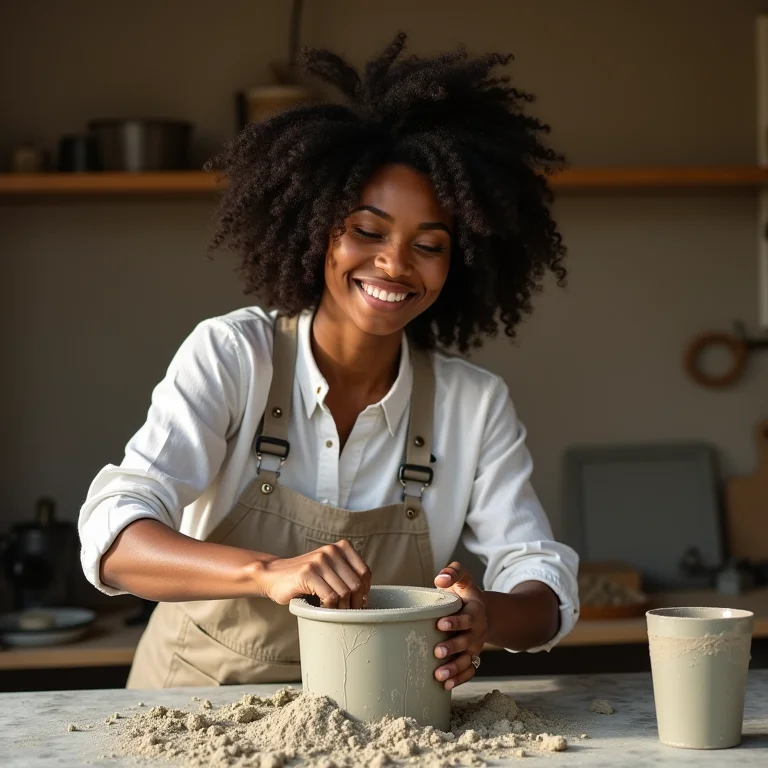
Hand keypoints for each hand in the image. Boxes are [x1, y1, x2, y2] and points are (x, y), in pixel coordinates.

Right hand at [262, 540, 370, 608]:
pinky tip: (322, 608)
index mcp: (341, 548)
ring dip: (341, 608)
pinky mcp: (308, 573)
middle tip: (346, 614)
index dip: (364, 592)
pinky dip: (329, 608)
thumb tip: (366, 598)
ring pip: (344, 592)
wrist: (274, 575)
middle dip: (354, 603)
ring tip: (334, 613)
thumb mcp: (329, 569)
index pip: (365, 573)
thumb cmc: (305, 577)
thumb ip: (346, 575)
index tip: (357, 603)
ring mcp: (319, 561)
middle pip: (356, 584)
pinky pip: (330, 597)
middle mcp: (332, 551)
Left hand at [433, 561, 487, 689]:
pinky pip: (469, 671)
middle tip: (437, 651)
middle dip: (453, 647)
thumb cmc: (463, 594)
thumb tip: (440, 578)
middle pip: (467, 642)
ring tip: (439, 675)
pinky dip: (459, 679)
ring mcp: (475, 646)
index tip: (440, 624)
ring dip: (454, 669)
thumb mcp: (462, 579)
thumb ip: (453, 572)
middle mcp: (477, 631)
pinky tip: (445, 685)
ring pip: (467, 660)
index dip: (455, 621)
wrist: (479, 611)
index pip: (468, 617)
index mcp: (475, 611)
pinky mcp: (471, 657)